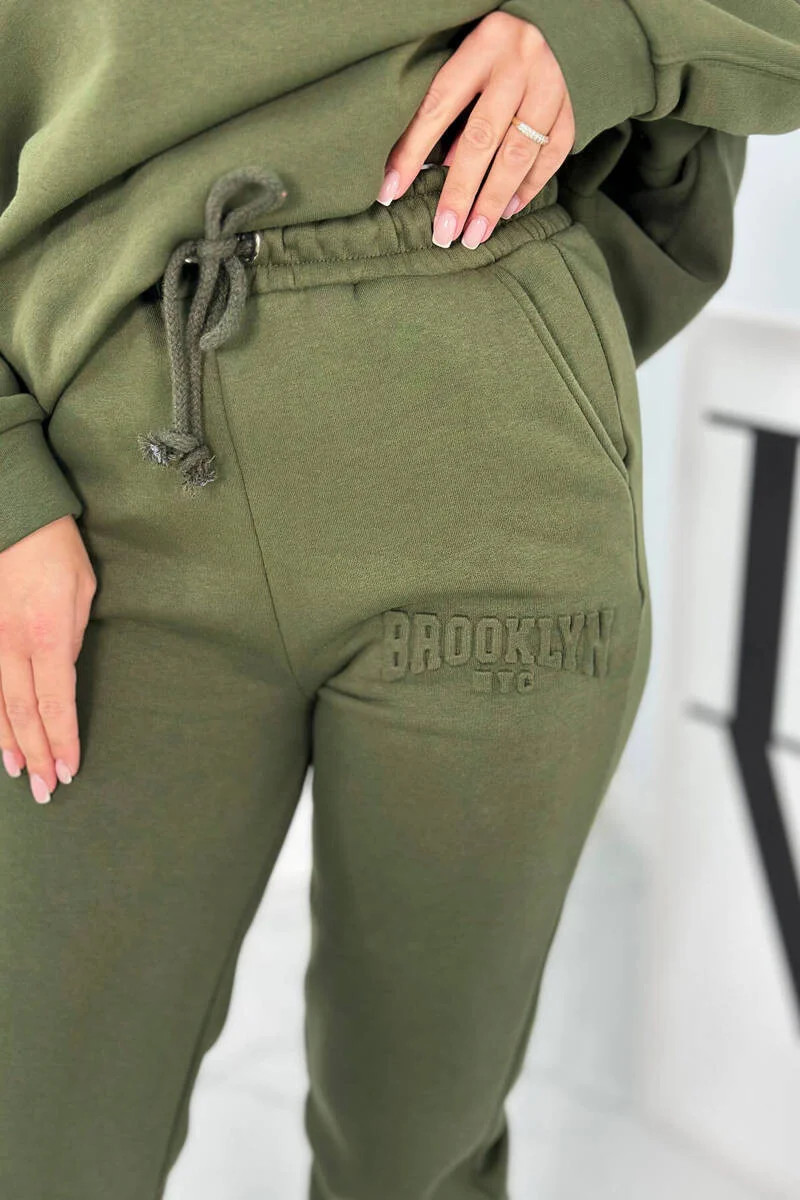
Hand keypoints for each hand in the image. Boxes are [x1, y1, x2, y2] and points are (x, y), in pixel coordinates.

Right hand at [0, 515, 96, 803]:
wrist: (11, 516)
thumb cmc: (55, 550)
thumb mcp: (82, 591)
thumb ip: (72, 637)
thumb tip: (63, 671)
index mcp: (47, 636)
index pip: (56, 703)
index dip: (62, 740)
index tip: (69, 770)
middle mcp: (11, 645)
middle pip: (23, 714)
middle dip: (36, 754)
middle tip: (44, 791)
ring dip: (7, 743)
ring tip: (18, 773)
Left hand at [377, 11, 574, 247]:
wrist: (561, 17)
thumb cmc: (498, 44)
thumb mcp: (467, 55)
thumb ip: (451, 102)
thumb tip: (434, 165)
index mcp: (483, 44)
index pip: (438, 106)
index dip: (412, 152)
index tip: (390, 191)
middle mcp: (520, 63)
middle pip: (482, 139)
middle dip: (460, 193)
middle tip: (444, 233)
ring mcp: (551, 84)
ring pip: (520, 153)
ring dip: (494, 200)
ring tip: (474, 233)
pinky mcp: (575, 103)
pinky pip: (553, 154)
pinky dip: (531, 186)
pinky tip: (509, 210)